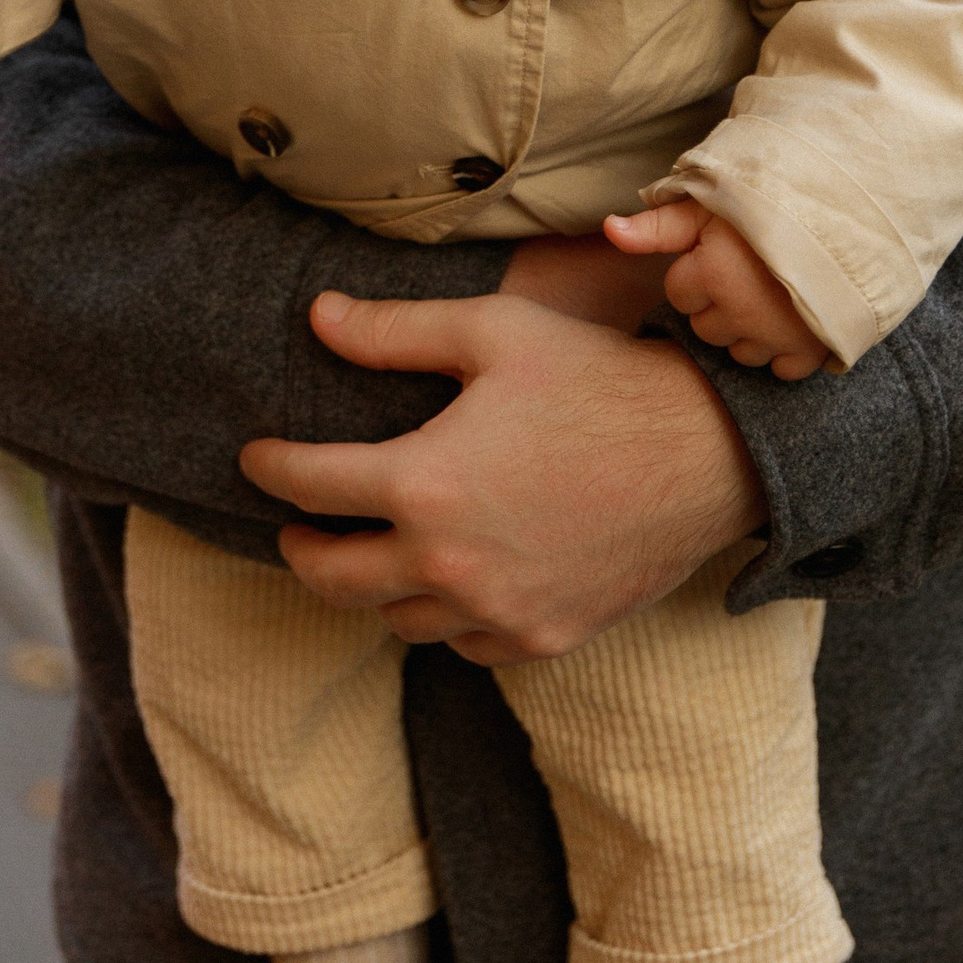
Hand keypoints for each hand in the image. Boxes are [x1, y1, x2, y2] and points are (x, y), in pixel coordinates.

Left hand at [238, 283, 764, 664]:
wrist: (706, 453)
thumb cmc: (598, 378)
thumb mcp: (493, 333)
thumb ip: (393, 332)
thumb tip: (318, 317)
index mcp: (424, 484)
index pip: (309, 486)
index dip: (271, 468)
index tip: (256, 458)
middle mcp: (448, 564)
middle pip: (332, 578)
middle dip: (301, 549)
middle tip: (298, 528)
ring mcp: (496, 612)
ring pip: (396, 619)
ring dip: (373, 587)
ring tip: (373, 553)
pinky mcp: (541, 638)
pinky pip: (464, 645)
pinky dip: (443, 617)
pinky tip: (450, 583)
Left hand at [605, 198, 832, 380]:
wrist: (847, 208)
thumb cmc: (769, 200)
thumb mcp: (709, 205)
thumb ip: (657, 225)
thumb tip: (609, 229)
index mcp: (712, 274)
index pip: (678, 294)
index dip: (697, 270)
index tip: (724, 251)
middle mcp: (742, 312)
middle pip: (706, 329)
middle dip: (719, 302)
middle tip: (748, 270)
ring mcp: (778, 335)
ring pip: (740, 352)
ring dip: (748, 330)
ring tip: (770, 291)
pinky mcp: (812, 349)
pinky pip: (781, 370)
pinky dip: (784, 350)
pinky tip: (791, 318)